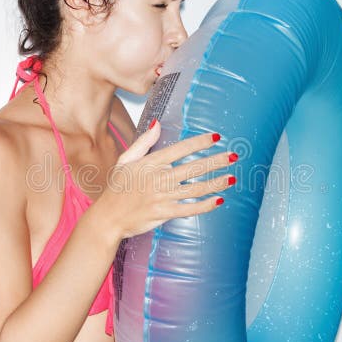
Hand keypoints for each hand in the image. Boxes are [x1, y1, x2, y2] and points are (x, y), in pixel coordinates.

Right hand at [96, 120, 235, 239]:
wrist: (107, 217)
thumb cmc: (116, 189)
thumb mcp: (125, 160)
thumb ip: (144, 142)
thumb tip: (157, 123)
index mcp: (151, 163)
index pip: (181, 149)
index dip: (200, 142)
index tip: (216, 137)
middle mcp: (158, 178)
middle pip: (194, 167)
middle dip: (216, 161)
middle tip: (233, 156)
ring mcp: (162, 196)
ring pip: (196, 188)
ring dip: (216, 182)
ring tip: (232, 177)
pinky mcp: (164, 213)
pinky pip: (190, 208)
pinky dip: (206, 205)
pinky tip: (219, 199)